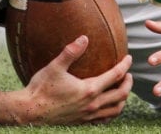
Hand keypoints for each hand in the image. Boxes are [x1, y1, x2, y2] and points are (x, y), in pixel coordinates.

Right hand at [15, 35, 133, 124]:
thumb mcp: (55, 67)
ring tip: (121, 89)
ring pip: (116, 110)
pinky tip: (108, 106)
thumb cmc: (42, 88)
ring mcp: (88, 115)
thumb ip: (71, 52)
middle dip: (128, 83)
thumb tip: (84, 38)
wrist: (31, 111)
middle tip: (128, 74)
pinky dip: (112, 112)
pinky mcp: (83, 122)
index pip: (114, 76)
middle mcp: (92, 104)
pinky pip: (105, 119)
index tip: (129, 58)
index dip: (124, 66)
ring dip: (123, 99)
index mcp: (89, 90)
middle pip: (121, 95)